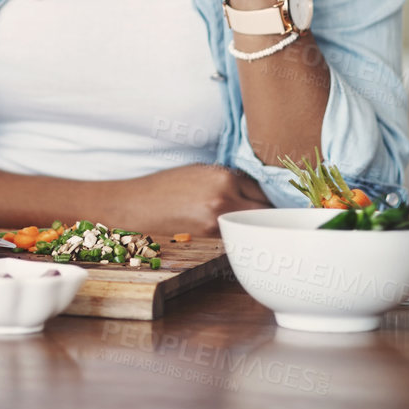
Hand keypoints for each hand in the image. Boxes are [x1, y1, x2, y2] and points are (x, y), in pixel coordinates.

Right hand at [109, 164, 270, 236]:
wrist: (136, 205)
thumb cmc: (166, 187)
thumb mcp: (200, 172)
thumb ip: (229, 181)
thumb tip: (258, 193)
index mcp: (224, 175)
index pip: (265, 189)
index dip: (268, 198)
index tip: (273, 204)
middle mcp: (225, 196)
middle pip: (265, 210)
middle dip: (267, 215)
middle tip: (267, 221)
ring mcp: (218, 219)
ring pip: (252, 225)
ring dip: (254, 228)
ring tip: (251, 229)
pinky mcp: (210, 236)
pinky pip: (235, 236)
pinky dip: (237, 236)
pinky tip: (231, 235)